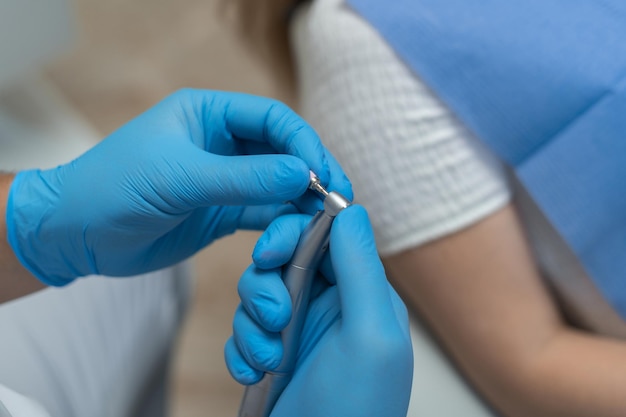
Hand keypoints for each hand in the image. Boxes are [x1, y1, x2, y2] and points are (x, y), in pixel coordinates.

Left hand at [6, 89, 350, 285]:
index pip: (273, 119)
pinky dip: (285, 223)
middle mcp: (222, 142)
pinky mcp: (224, 212)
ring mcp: (226, 179)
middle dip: (313, 173)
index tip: (322, 174)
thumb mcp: (178, 178)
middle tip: (339, 200)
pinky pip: (266, 214)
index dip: (303, 144)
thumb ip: (242, 179)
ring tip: (325, 222)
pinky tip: (301, 234)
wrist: (77, 234)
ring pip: (279, 185)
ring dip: (303, 202)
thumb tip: (302, 176)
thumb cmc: (113, 189)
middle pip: (284, 152)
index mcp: (209, 113)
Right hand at [225, 205, 412, 416]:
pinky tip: (255, 374)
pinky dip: (242, 349)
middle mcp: (331, 307)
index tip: (273, 250)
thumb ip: (361, 267)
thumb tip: (352, 208)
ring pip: (258, 293)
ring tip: (267, 358)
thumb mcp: (369, 333)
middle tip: (271, 313)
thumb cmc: (354, 409)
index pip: (327, 236)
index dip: (295, 232)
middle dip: (266, 282)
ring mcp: (300, 331)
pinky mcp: (272, 354)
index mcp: (362, 294)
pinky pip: (243, 330)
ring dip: (252, 323)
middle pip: (284, 260)